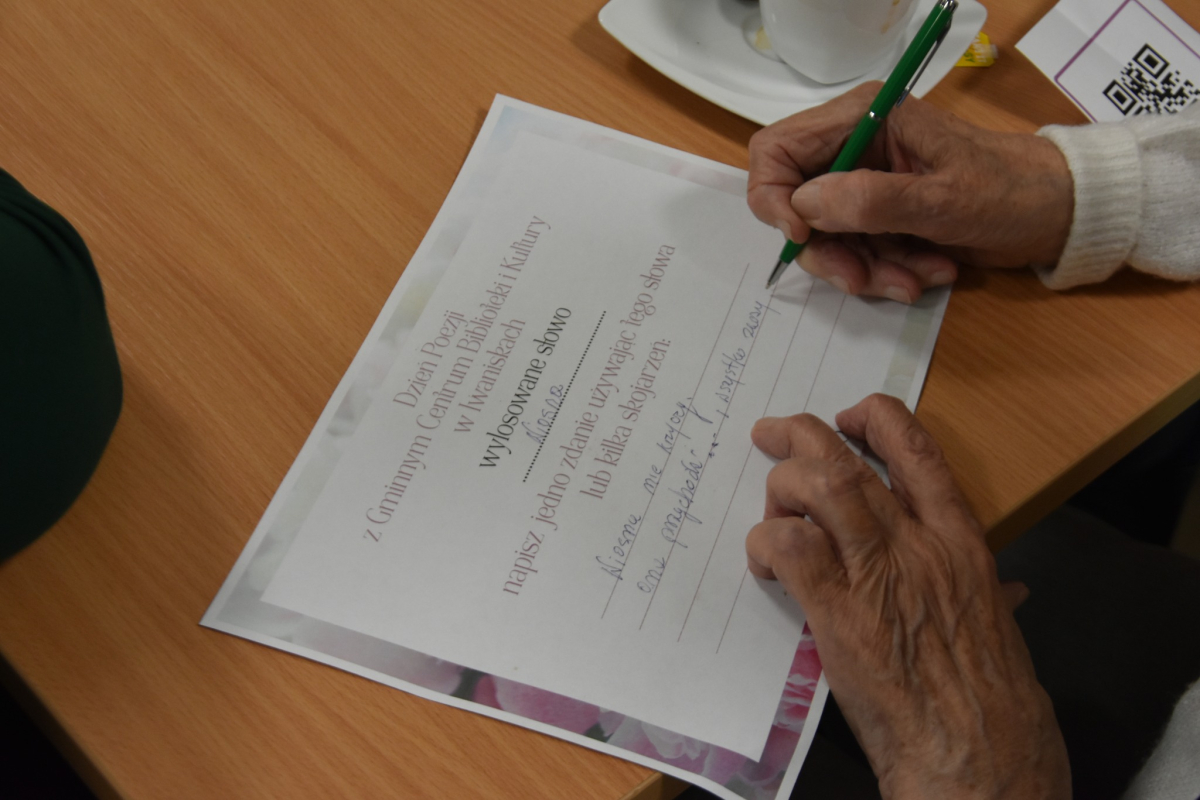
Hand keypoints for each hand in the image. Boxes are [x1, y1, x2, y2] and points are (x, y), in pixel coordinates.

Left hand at [745, 395, 1069, 799]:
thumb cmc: (996, 702)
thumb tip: (1008, 591)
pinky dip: (768, 542)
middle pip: (848, 458)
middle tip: (773, 436)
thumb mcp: (1001, 629)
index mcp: (962, 542)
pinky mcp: (841, 614)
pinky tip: (765, 564)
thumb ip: (991, 595)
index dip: (875, 417)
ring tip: (769, 509)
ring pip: (819, 486)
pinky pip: (792, 547)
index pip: (917, 449)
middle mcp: (920, 545)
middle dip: (801, 435)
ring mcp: (879, 574)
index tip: (847, 418)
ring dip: (781, 485)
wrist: (982, 760)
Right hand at [747, 83, 1073, 302]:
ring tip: (915, 280)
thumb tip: (803, 208)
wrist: (1059, 215)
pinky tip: (928, 274)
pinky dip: (887, 273)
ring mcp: (867, 186)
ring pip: (828, 239)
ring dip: (866, 269)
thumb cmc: (1011, 192)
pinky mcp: (882, 219)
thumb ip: (870, 201)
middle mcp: (856, 148)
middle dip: (828, 250)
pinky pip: (858, 254)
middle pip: (797, 206)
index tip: (801, 237)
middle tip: (859, 280)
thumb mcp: (942, 199)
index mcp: (864, 118)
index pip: (777, 149)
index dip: (774, 196)